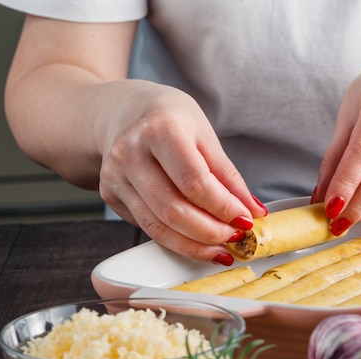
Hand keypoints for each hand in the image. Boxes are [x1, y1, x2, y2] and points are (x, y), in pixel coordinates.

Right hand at [98, 82, 267, 263]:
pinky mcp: (109, 194)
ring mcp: (115, 176)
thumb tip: (251, 210)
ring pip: (157, 227)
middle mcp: (130, 152)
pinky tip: (195, 239)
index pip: (195, 182)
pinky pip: (146, 226)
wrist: (126, 110)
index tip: (245, 220)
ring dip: (193, 245)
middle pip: (173, 210)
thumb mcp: (205, 135)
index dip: (223, 208)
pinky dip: (175, 239)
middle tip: (235, 237)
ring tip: (219, 246)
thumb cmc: (169, 118)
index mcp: (160, 130)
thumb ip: (228, 175)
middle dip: (210, 232)